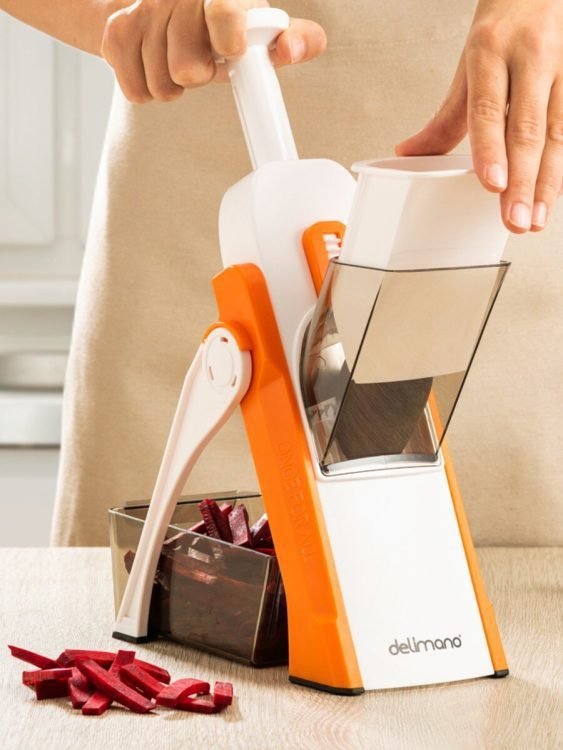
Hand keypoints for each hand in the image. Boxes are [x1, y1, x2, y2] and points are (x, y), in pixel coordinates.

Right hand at [101, 0, 325, 104]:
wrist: (162, 12)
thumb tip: (293, 49)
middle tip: (203, 63)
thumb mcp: (262, 30)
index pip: (222, 7)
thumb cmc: (224, 27)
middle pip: (187, 65)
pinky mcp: (117, 32)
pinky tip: (155, 68)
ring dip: (173, 87)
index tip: (232, 51)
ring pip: (161, 84)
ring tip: (178, 64)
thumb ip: (293, 39)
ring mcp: (144, 10)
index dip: (227, 31)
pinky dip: (148, 90)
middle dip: (198, 76)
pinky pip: (136, 90)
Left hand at [396, 0, 562, 232]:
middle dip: (522, 181)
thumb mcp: (469, 66)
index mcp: (491, 51)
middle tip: (514, 221)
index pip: (488, 108)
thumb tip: (409, 154)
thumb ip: (445, 118)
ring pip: (559, 133)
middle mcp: (532, 56)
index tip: (492, 184)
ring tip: (535, 219)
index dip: (491, 149)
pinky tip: (553, 194)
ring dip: (547, 183)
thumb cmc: (503, 31)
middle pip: (528, 129)